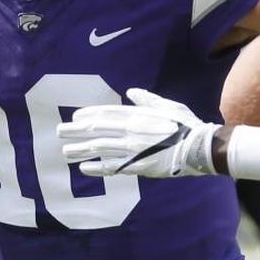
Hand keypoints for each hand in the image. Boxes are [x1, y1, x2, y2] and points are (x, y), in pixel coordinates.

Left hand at [58, 88, 220, 177]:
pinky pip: (113, 167)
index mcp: (138, 115)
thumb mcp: (168, 106)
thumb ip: (147, 100)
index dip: (89, 115)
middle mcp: (131, 131)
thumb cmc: (186, 125)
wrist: (199, 148)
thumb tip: (132, 91)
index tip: (75, 117)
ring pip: (100, 148)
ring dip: (81, 150)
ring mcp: (133, 149)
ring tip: (65, 152)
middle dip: (77, 131)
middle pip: (97, 129)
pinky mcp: (138, 166)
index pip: (107, 113)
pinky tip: (84, 168)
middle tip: (60, 132)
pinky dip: (98, 168)